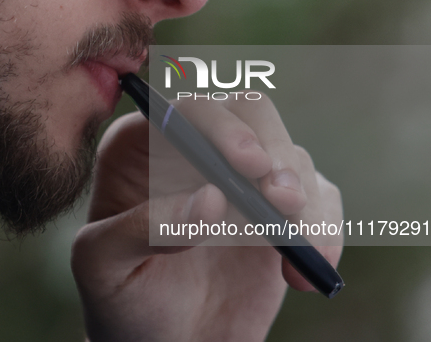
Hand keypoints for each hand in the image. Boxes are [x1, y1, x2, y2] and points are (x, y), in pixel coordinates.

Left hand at [71, 94, 342, 341]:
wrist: (169, 339)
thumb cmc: (123, 297)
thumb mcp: (104, 268)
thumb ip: (142, 230)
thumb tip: (210, 199)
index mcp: (142, 150)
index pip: (184, 111)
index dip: (219, 126)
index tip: (247, 165)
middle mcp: (196, 152)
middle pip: (249, 113)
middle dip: (273, 151)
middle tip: (283, 200)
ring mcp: (242, 178)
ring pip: (290, 156)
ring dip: (304, 198)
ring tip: (300, 247)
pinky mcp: (279, 208)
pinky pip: (319, 197)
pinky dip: (326, 227)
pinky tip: (309, 270)